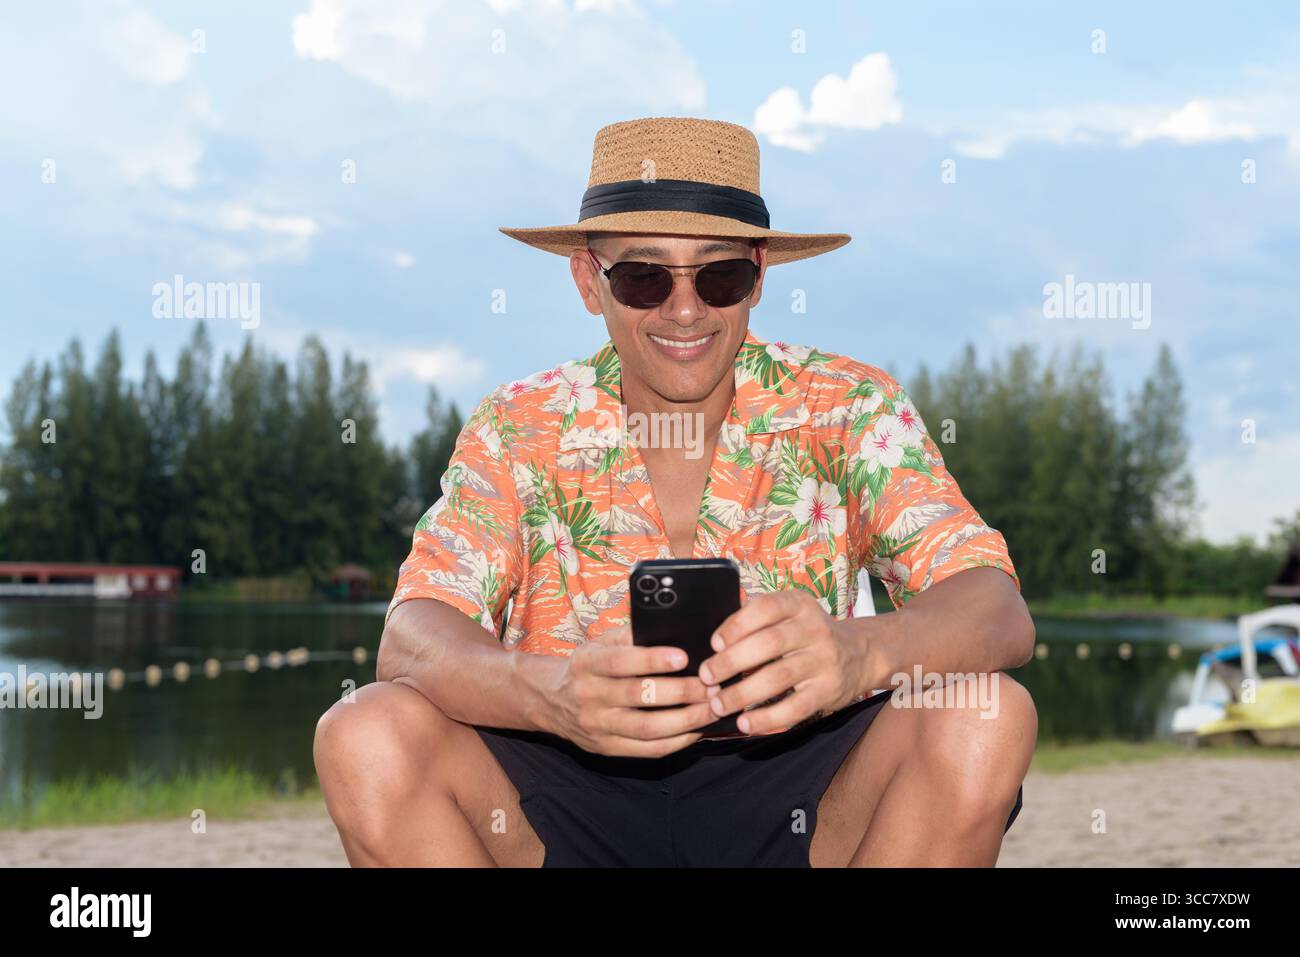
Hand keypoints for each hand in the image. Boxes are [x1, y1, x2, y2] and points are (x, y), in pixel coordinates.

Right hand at [540, 625, 715, 756]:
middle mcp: (590, 696)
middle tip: (712, 685)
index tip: (683, 656)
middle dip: (681, 692)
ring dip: (686, 720)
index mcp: (587, 665)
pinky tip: (697, 729)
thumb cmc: (587, 667)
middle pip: (640, 696)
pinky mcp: (608, 748)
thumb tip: (668, 628)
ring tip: (712, 708)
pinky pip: (648, 750)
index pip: (621, 662)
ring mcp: (598, 726)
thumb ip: (628, 636)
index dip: (652, 659)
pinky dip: (677, 741)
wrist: (551, 702)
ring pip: (647, 727)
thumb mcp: (598, 644)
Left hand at [699, 590, 868, 735]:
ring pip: (778, 677)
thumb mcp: (790, 614)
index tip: (714, 644)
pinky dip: (767, 718)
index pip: (766, 608)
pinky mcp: (828, 690)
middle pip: (768, 644)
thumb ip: (757, 619)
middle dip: (731, 662)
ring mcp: (824, 660)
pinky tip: (745, 723)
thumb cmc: (808, 633)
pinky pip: (795, 707)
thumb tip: (716, 642)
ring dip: (743, 693)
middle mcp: (814, 629)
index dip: (737, 625)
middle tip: (706, 677)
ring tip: (717, 704)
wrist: (860, 654)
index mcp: (800, 604)